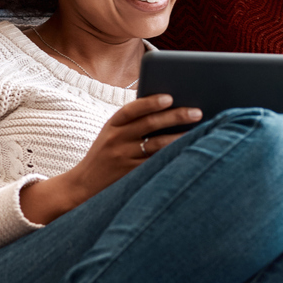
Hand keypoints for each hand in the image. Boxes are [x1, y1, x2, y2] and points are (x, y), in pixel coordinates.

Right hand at [19, 95, 202, 223]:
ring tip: (199, 131)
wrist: (84, 184)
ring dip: (179, 137)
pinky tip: (188, 151)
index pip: (131, 109)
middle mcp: (116, 140)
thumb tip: (171, 110)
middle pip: (149, 125)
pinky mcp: (131, 175)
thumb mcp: (112, 134)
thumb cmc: (106, 155)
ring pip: (156, 145)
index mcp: (112, 125)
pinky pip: (156, 163)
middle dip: (175, 117)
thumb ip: (133, 123)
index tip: (169, 97)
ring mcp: (124, 158)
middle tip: (197, 112)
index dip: (150, 103)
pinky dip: (172, 156)